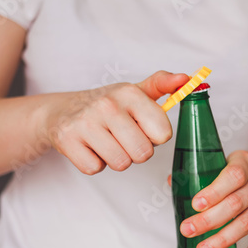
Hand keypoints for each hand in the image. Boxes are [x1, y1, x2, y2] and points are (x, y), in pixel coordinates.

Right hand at [46, 71, 188, 174]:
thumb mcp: (135, 92)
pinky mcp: (67, 140)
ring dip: (116, 158)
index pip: (163, 133)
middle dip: (136, 151)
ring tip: (107, 141)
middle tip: (123, 138)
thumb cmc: (108, 106)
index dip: (155, 137)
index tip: (142, 128)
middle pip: (143, 153)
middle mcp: (107, 105)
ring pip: (121, 163)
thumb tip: (186, 78)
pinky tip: (91, 147)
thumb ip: (162, 84)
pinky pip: (95, 168)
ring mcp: (85, 122)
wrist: (62, 110)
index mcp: (129, 93)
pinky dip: (95, 163)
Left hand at [178, 150, 247, 247]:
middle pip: (236, 204)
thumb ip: (206, 171)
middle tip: (187, 230)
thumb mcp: (235, 161)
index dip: (214, 191)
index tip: (195, 204)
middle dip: (210, 219)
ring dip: (223, 240)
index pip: (233, 175)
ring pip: (246, 224)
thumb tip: (172, 183)